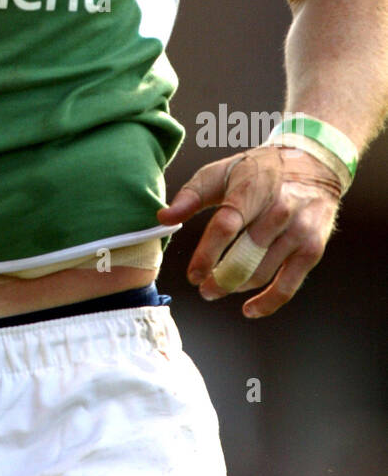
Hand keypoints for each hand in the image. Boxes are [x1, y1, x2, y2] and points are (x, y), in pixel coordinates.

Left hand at [157, 145, 342, 317]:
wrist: (312, 165)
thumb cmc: (258, 171)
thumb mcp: (222, 172)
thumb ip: (191, 196)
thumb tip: (163, 218)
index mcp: (252, 190)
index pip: (226, 226)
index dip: (206, 254)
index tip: (193, 275)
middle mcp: (278, 211)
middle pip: (245, 255)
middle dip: (220, 278)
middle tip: (204, 288)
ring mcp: (298, 232)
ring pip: (261, 272)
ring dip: (236, 287)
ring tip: (217, 289)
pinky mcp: (312, 249)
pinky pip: (288, 286)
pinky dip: (268, 303)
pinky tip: (249, 310)